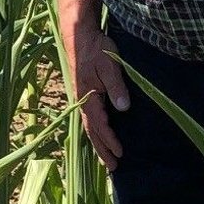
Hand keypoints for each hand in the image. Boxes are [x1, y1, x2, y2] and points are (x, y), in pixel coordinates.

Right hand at [63, 18, 130, 170]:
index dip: (110, 140)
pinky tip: (102, 136)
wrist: (81, 36)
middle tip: (114, 167)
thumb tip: (123, 108)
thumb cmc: (96, 49)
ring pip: (90, 127)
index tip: (120, 152)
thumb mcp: (108, 66)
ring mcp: (84, 99)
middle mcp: (84, 102)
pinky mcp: (87, 94)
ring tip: (108, 159)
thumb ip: (116, 87)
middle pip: (92, 131)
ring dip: (99, 143)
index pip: (99, 125)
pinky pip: (91, 119)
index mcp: (88, 98)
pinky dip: (97, 132)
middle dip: (103, 150)